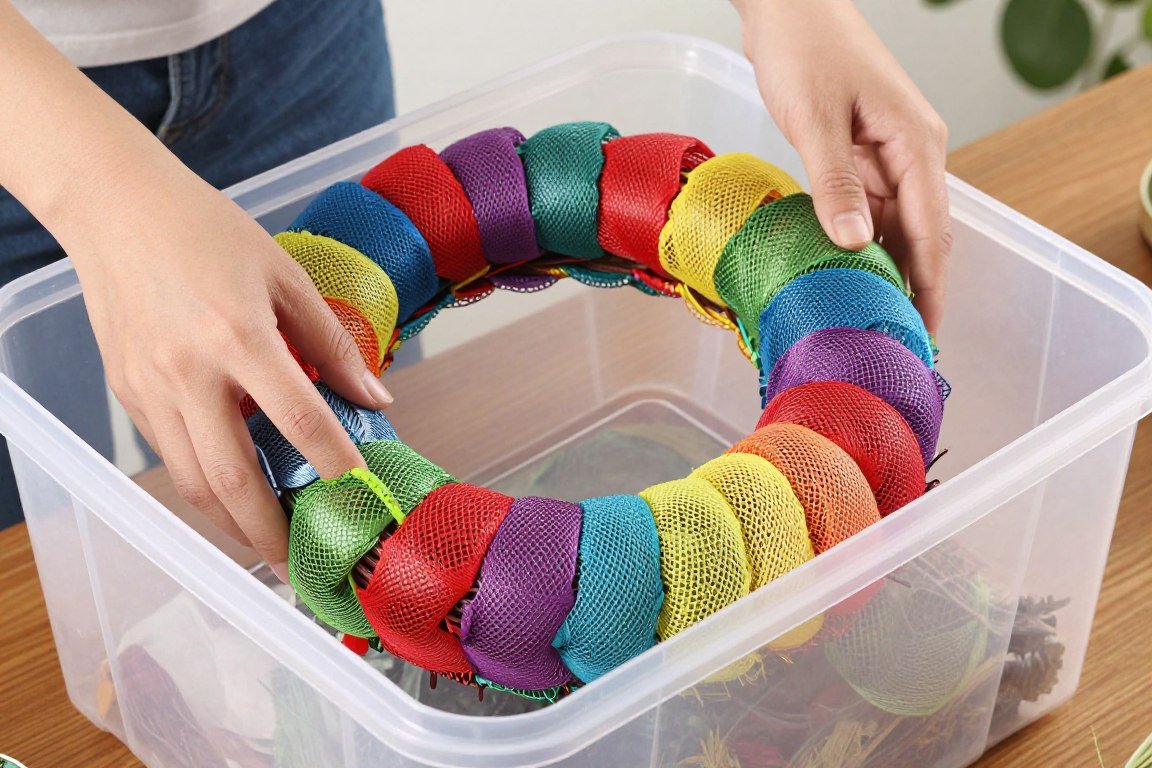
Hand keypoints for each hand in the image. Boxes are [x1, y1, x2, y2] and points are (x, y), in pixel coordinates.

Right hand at [72, 165, 391, 580]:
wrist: (116, 207)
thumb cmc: (206, 231)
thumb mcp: (284, 275)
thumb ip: (330, 343)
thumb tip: (374, 396)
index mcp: (237, 336)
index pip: (299, 419)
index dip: (336, 462)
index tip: (363, 494)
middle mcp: (188, 373)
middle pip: (231, 480)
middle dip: (269, 532)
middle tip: (299, 561)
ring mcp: (149, 389)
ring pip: (191, 481)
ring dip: (231, 522)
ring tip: (267, 538)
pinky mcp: (126, 394)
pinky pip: (168, 455)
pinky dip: (201, 484)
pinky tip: (231, 490)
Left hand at [735, 0, 951, 333]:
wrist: (790, 5)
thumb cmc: (806, 48)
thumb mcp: (817, 120)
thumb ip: (836, 183)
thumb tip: (856, 243)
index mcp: (916, 145)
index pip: (931, 232)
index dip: (929, 287)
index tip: (924, 333)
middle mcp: (911, 154)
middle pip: (920, 236)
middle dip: (913, 288)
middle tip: (895, 341)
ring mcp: (887, 155)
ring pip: (894, 227)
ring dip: (884, 270)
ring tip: (868, 319)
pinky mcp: (861, 154)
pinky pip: (868, 209)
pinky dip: (859, 242)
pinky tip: (844, 272)